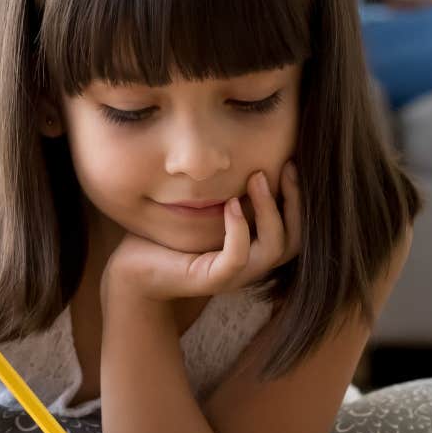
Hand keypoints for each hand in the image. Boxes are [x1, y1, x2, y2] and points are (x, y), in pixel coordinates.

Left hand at [103, 165, 301, 303]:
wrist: (132, 269)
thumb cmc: (167, 235)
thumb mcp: (206, 207)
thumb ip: (230, 189)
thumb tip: (249, 152)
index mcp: (254, 250)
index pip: (296, 228)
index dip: (300, 197)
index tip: (292, 161)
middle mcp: (251, 266)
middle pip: (296, 240)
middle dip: (296, 201)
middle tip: (287, 165)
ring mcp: (233, 276)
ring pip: (274, 249)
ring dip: (270, 210)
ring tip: (257, 178)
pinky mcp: (211, 280)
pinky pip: (237, 258)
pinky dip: (239, 229)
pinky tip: (231, 203)